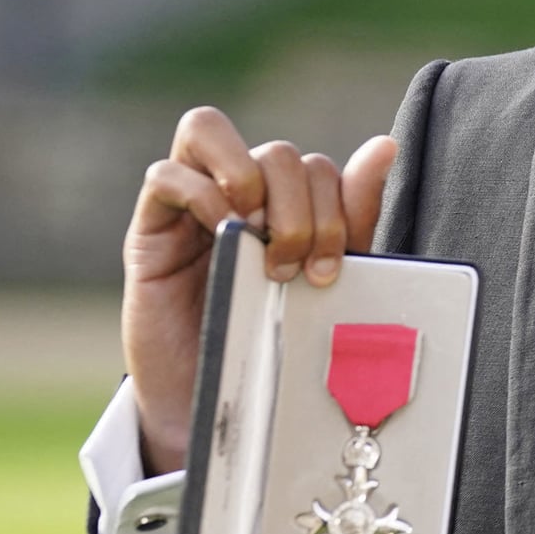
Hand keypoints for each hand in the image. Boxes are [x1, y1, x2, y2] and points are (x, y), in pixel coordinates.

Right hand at [121, 106, 397, 475]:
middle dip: (298, 208)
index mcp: (285, 203)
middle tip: (291, 265)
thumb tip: (385, 145)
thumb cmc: (272, 338)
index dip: (333, 208)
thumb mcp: (323, 276)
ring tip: (256, 233)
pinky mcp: (148, 229)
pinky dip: (200, 194)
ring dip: (248, 176)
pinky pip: (164, 175)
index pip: (315, 166)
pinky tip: (222, 235)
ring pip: (207, 127)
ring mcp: (189, 204)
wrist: (218, 405)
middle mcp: (238, 193)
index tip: (329, 269)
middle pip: (277, 152)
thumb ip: (352, 213)